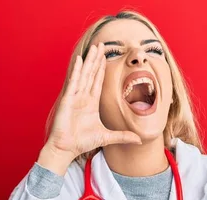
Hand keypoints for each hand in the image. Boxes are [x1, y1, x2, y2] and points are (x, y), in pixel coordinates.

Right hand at [40, 43, 140, 173]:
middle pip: (91, 74)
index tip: (106, 56)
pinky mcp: (68, 100)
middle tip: (101, 45)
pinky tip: (79, 60)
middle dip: (97, 59)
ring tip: (94, 47)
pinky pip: (73, 82)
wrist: (66, 148)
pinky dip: (76, 71)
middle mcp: (83, 97)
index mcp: (91, 103)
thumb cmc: (82, 142)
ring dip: (89, 61)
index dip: (102, 68)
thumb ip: (123, 136)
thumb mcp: (106, 137)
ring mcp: (75, 97)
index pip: (98, 81)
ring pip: (84, 75)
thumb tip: (139, 140)